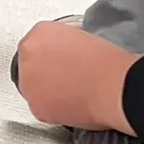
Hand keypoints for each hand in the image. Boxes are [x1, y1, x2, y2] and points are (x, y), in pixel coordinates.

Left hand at [14, 22, 135, 132]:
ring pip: (33, 88)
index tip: (60, 64)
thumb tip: (64, 57)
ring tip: (72, 93)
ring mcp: (28, 82)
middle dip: (45, 73)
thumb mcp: (82, 37)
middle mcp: (28, 55)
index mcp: (40, 33)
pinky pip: (41, 108)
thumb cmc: (108, 62)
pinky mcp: (36, 107)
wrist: (115, 86)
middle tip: (66, 80)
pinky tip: (72, 105)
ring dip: (47, 91)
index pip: (35, 44)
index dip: (50, 56)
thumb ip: (63, 44)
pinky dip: (54, 110)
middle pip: (30, 66)